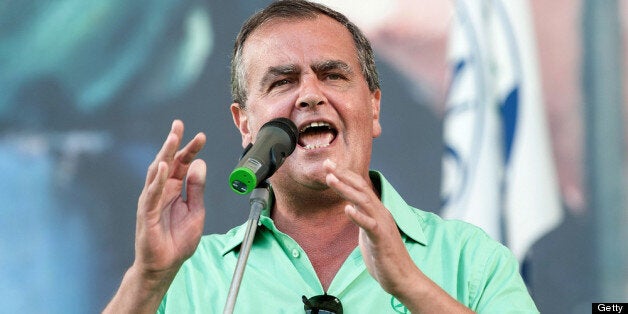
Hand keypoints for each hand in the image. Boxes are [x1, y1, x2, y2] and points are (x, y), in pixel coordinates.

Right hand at [135, 120, 206, 278]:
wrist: (165, 265)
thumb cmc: (178, 240)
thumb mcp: (196, 211)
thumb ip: (197, 188)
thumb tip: (200, 164)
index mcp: (175, 189)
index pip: (182, 164)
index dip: (190, 149)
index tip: (201, 136)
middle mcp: (162, 191)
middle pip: (168, 162)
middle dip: (173, 143)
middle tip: (179, 124)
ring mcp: (152, 200)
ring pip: (157, 172)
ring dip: (164, 154)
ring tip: (172, 138)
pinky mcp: (147, 213)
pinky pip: (152, 194)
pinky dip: (158, 180)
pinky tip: (164, 167)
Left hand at [323, 159, 473, 312]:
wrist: (402, 277)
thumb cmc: (385, 256)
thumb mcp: (369, 232)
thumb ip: (362, 218)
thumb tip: (351, 208)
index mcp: (377, 211)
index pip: (360, 187)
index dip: (345, 174)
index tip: (329, 164)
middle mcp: (381, 213)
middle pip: (361, 188)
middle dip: (343, 175)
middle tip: (327, 163)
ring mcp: (382, 225)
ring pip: (363, 202)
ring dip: (346, 189)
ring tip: (331, 179)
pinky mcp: (382, 239)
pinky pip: (370, 225)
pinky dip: (358, 216)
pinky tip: (347, 209)